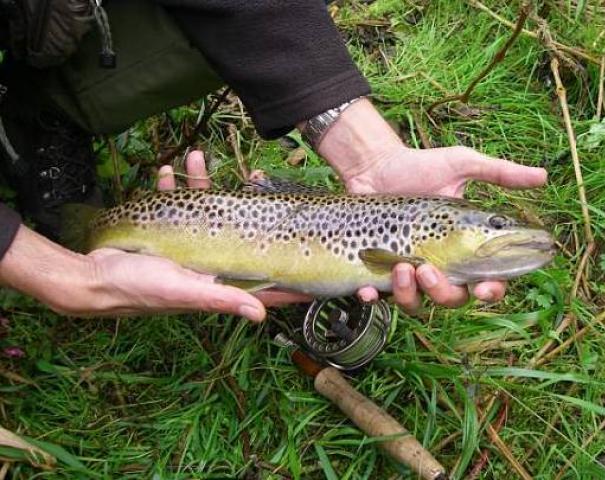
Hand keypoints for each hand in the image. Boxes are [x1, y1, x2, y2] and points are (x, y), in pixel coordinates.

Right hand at [83, 151, 309, 318]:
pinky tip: (165, 171)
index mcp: (216, 281)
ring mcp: (187, 244)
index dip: (286, 274)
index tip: (314, 263)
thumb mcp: (181, 291)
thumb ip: (220, 299)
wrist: (90, 277)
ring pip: (206, 210)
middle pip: (238, 232)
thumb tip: (260, 315)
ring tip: (196, 157)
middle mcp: (207, 262)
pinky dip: (171, 187)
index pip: (261, 280)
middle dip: (247, 205)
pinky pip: (174, 205)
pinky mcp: (164, 231)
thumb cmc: (136, 289)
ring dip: (202, 183)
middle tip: (256, 176)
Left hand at [311, 98, 546, 310]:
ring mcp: (409, 271)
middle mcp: (440, 265)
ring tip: (400, 266)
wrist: (375, 166)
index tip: (484, 288)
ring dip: (409, 293)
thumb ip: (500, 173)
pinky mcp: (378, 271)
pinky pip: (378, 296)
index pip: (487, 279)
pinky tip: (368, 289)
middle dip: (443, 292)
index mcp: (464, 247)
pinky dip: (373, 297)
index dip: (491, 290)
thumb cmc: (420, 167)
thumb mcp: (461, 165)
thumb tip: (544, 177)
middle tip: (427, 269)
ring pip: (416, 303)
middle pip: (452, 298)